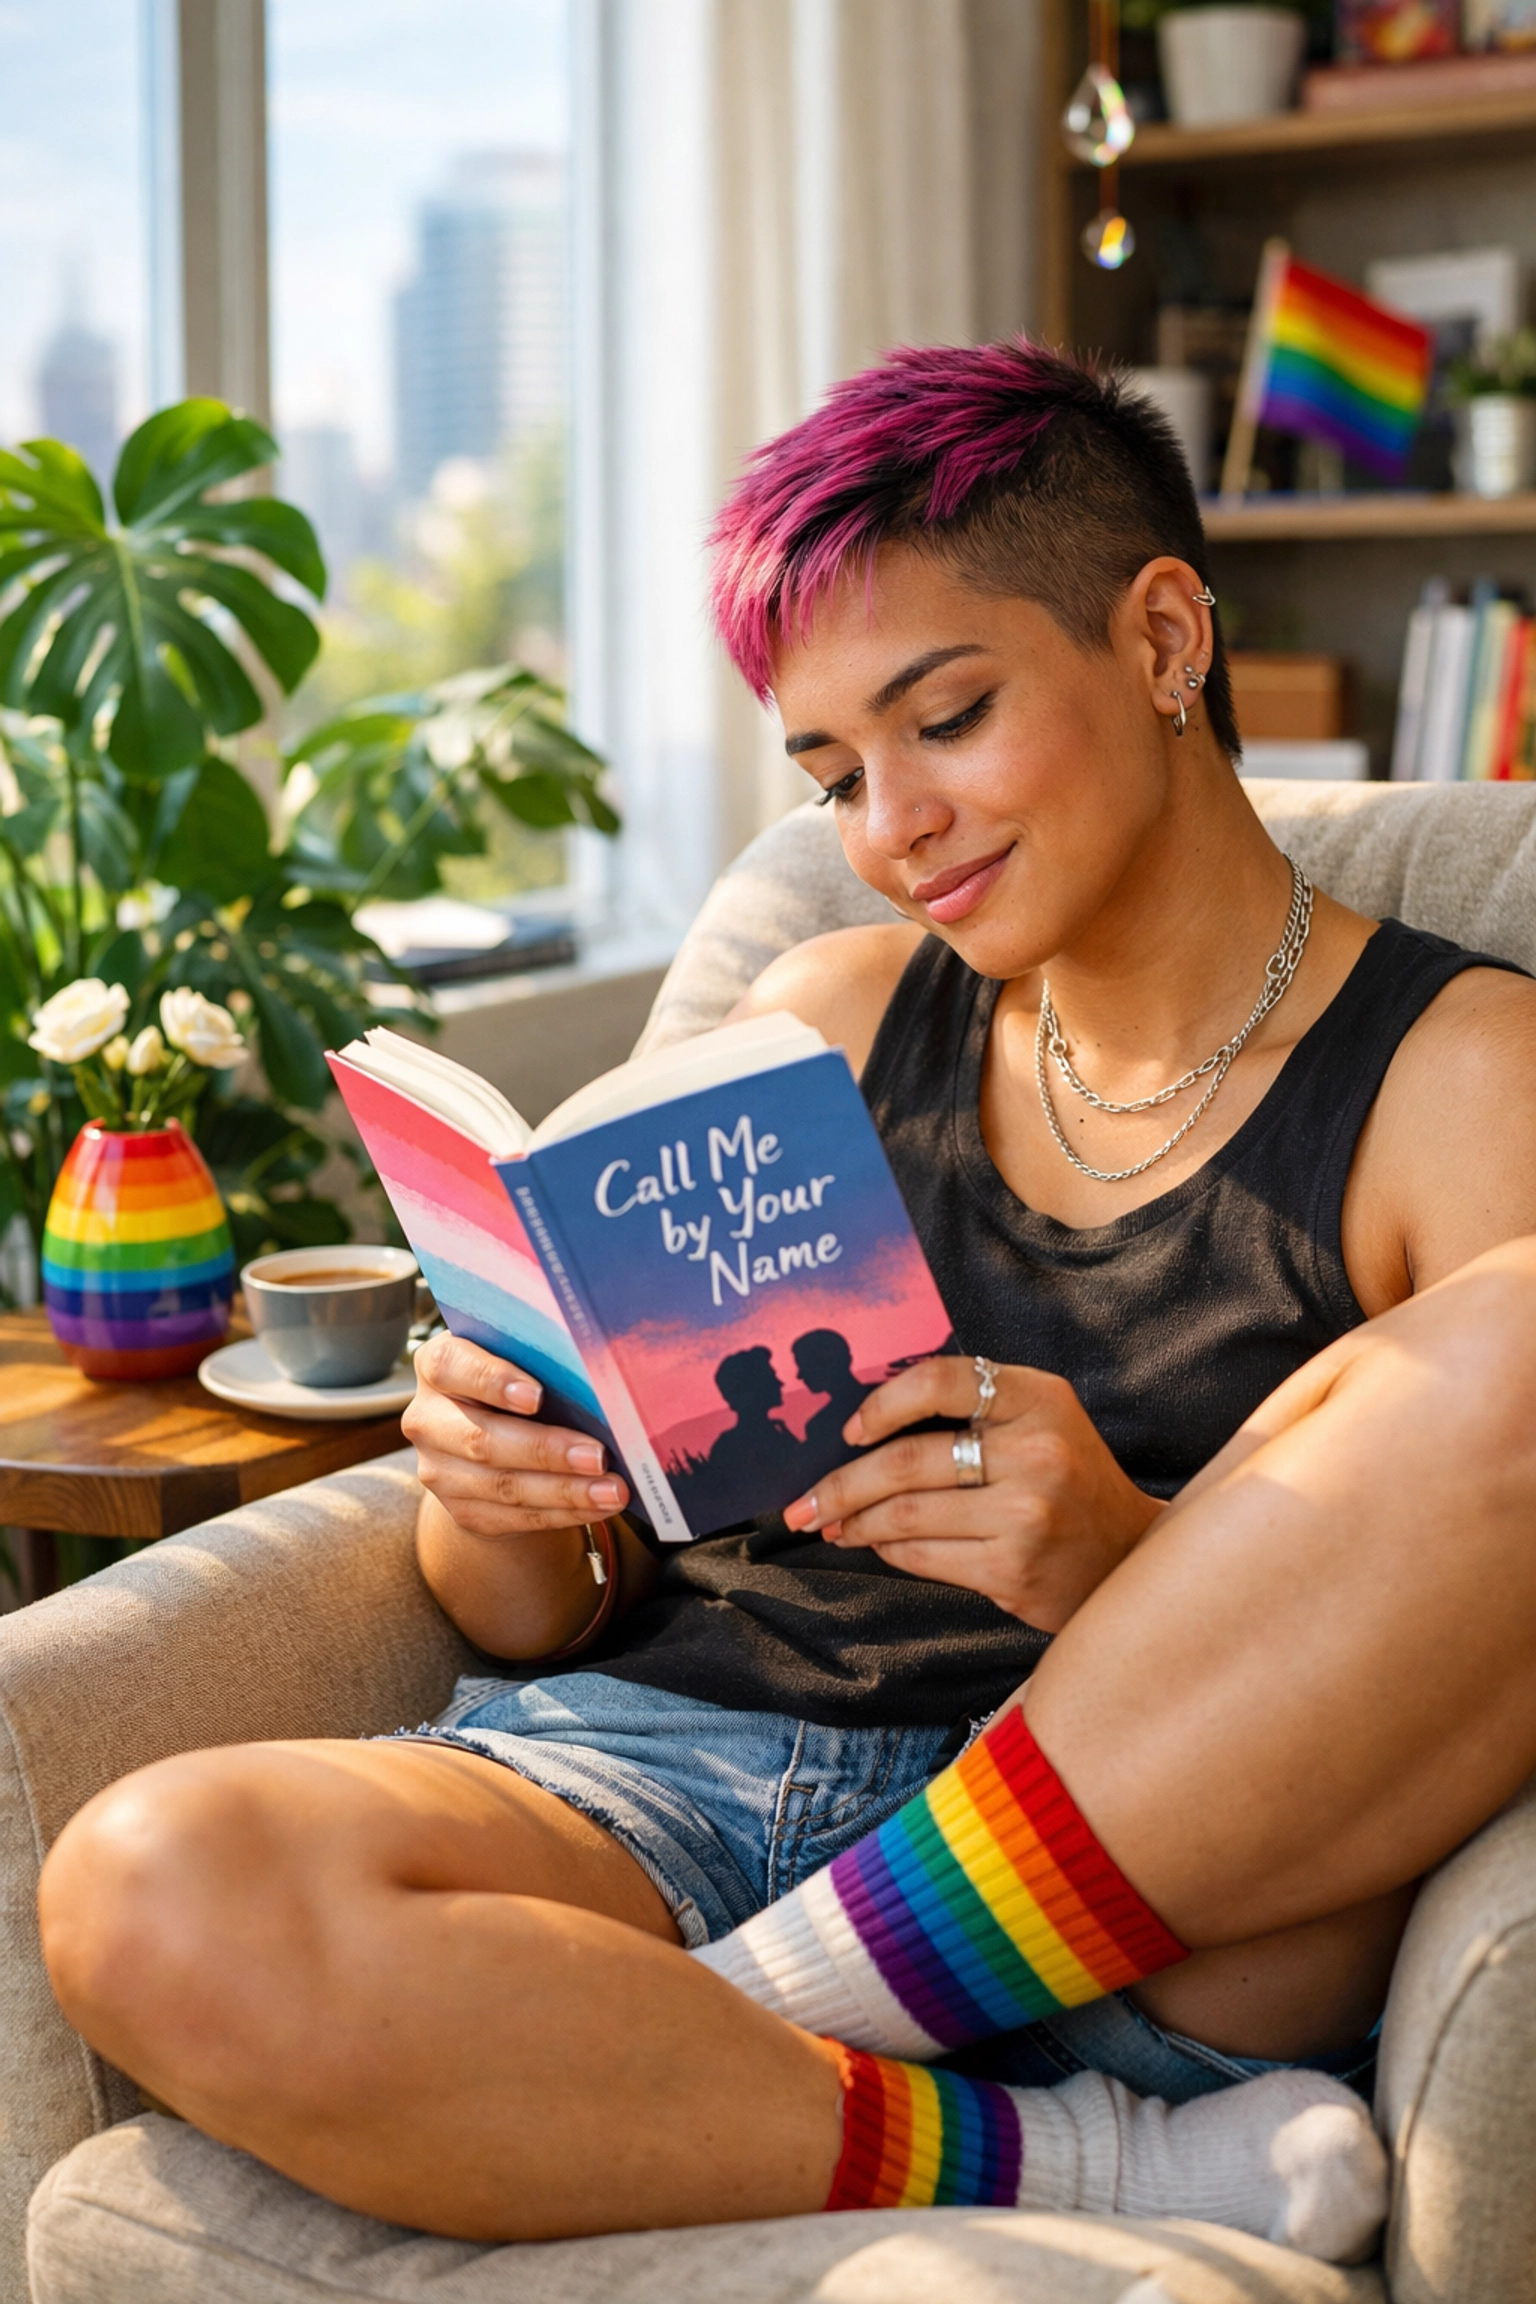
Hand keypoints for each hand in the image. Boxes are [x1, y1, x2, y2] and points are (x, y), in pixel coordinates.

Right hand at [404, 1332, 628, 1539]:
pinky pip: (516, 1517)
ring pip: (503, 1486)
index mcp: (437, 1365)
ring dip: (565, 1491)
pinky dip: (564, 1512)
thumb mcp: (519, 1356)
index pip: (452, 1368)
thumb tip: (598, 1374)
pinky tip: (598, 1505)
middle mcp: (428, 1419)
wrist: (492, 1433)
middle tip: (597, 1456)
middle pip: (481, 1440)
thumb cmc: (517, 1377)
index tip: (537, 1396)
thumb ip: (540, 1358)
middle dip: (545, 1451)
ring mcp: (440, 1471)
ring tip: (611, 1489)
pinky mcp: (462, 1511)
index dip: (493, 1381)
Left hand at [781, 1357, 1162, 1631]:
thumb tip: (866, 1429)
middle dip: (840, 1485)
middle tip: (804, 1503)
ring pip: (906, 1515)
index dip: (882, 1404)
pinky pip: (924, 1556)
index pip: (939, 1381)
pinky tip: (876, 1546)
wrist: (1130, 1555)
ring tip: (831, 1525)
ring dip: (855, 1522)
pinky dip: (889, 1550)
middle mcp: (1037, 1452)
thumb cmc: (1070, 1481)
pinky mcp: (1014, 1569)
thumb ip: (976, 1410)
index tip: (850, 1430)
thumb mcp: (1043, 1421)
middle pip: (906, 1462)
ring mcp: (1026, 1514)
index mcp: (1039, 1399)